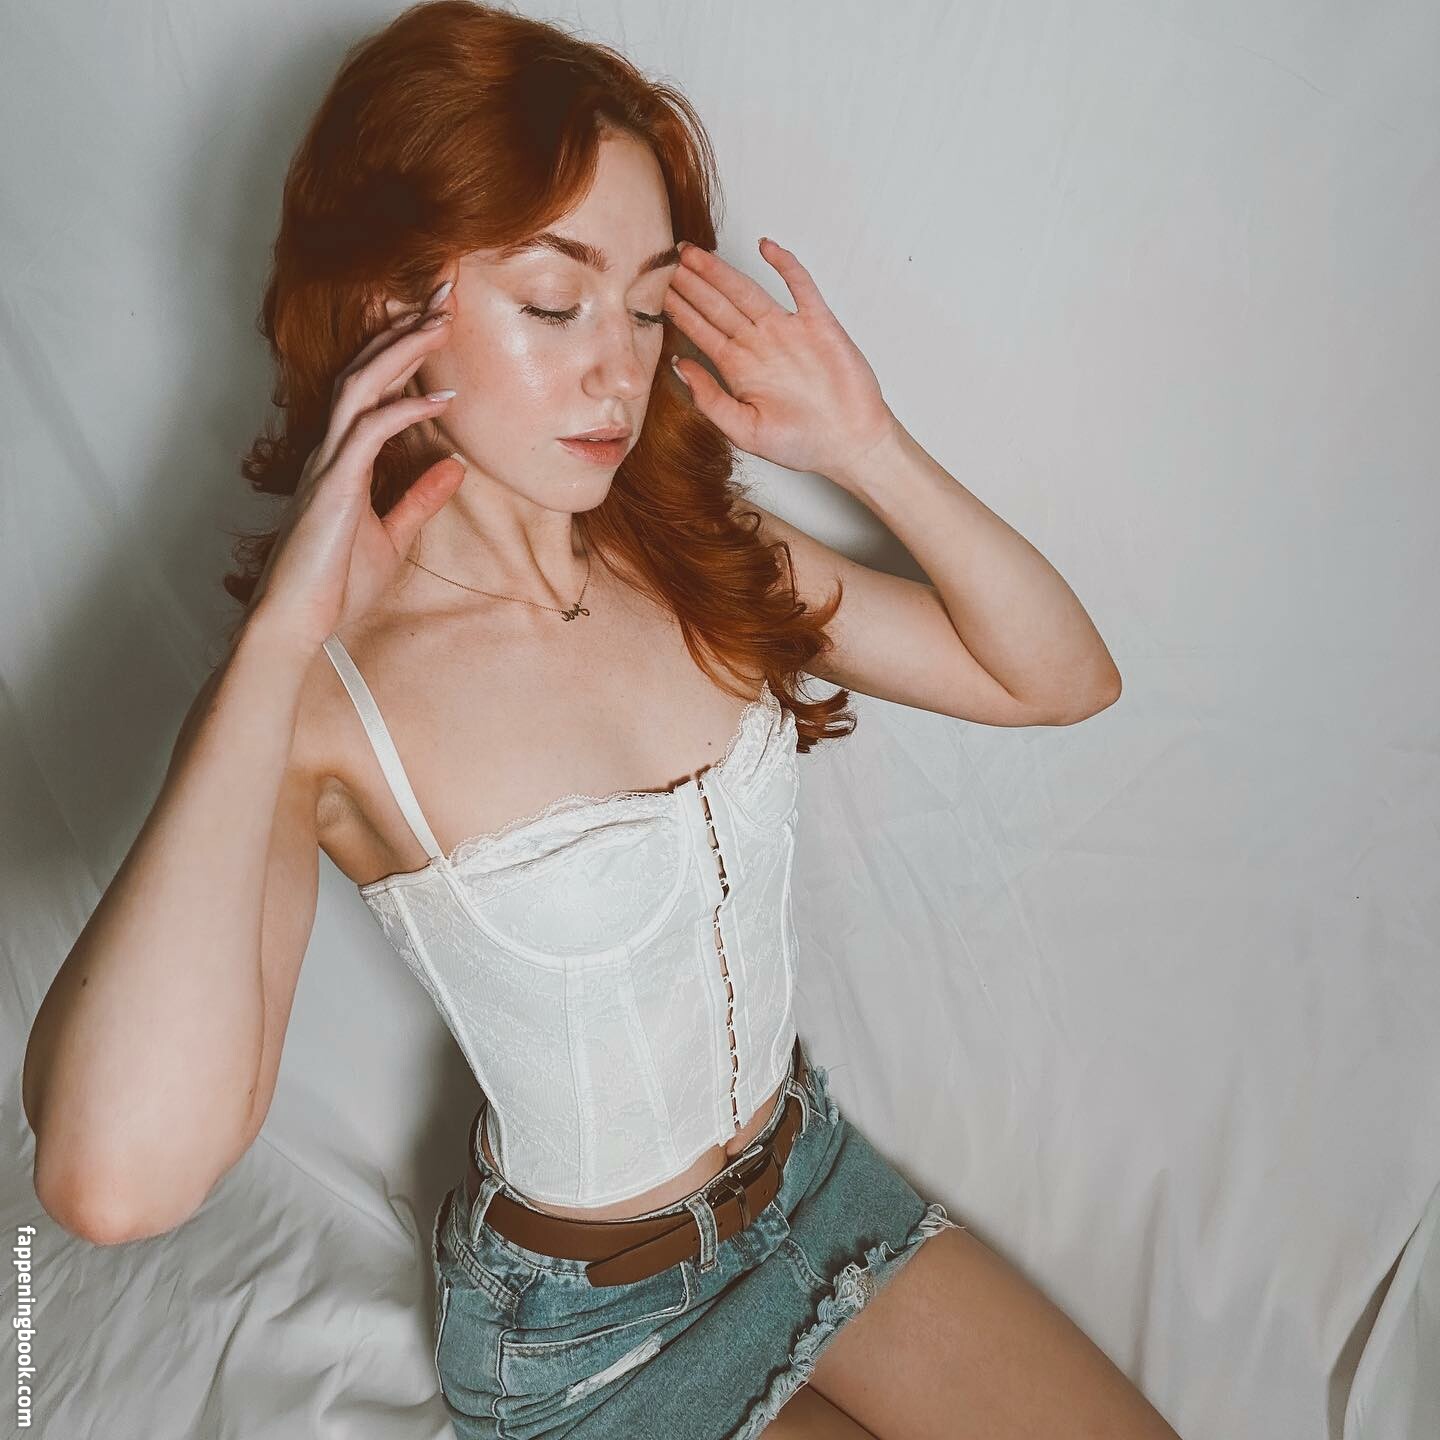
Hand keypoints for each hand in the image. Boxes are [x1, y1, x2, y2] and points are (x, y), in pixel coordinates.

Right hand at [247, 293, 464, 650]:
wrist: (301, 622)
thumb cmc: (337, 584)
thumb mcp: (394, 536)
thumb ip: (420, 498)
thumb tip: (456, 468)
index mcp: (342, 458)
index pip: (371, 387)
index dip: (403, 349)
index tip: (439, 321)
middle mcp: (330, 450)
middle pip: (365, 368)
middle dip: (404, 328)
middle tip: (444, 294)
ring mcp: (328, 463)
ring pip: (361, 385)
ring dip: (402, 350)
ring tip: (441, 322)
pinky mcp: (333, 483)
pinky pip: (369, 431)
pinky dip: (406, 409)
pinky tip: (441, 399)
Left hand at [663, 237, 896, 485]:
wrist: (850, 445)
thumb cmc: (801, 444)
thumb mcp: (745, 431)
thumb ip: (711, 399)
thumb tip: (679, 365)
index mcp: (739, 369)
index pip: (702, 330)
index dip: (679, 308)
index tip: (654, 289)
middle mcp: (759, 345)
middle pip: (718, 305)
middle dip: (693, 282)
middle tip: (667, 257)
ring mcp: (788, 331)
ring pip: (748, 291)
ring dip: (722, 271)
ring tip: (695, 252)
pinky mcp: (819, 324)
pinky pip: (801, 286)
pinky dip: (785, 265)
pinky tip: (766, 246)